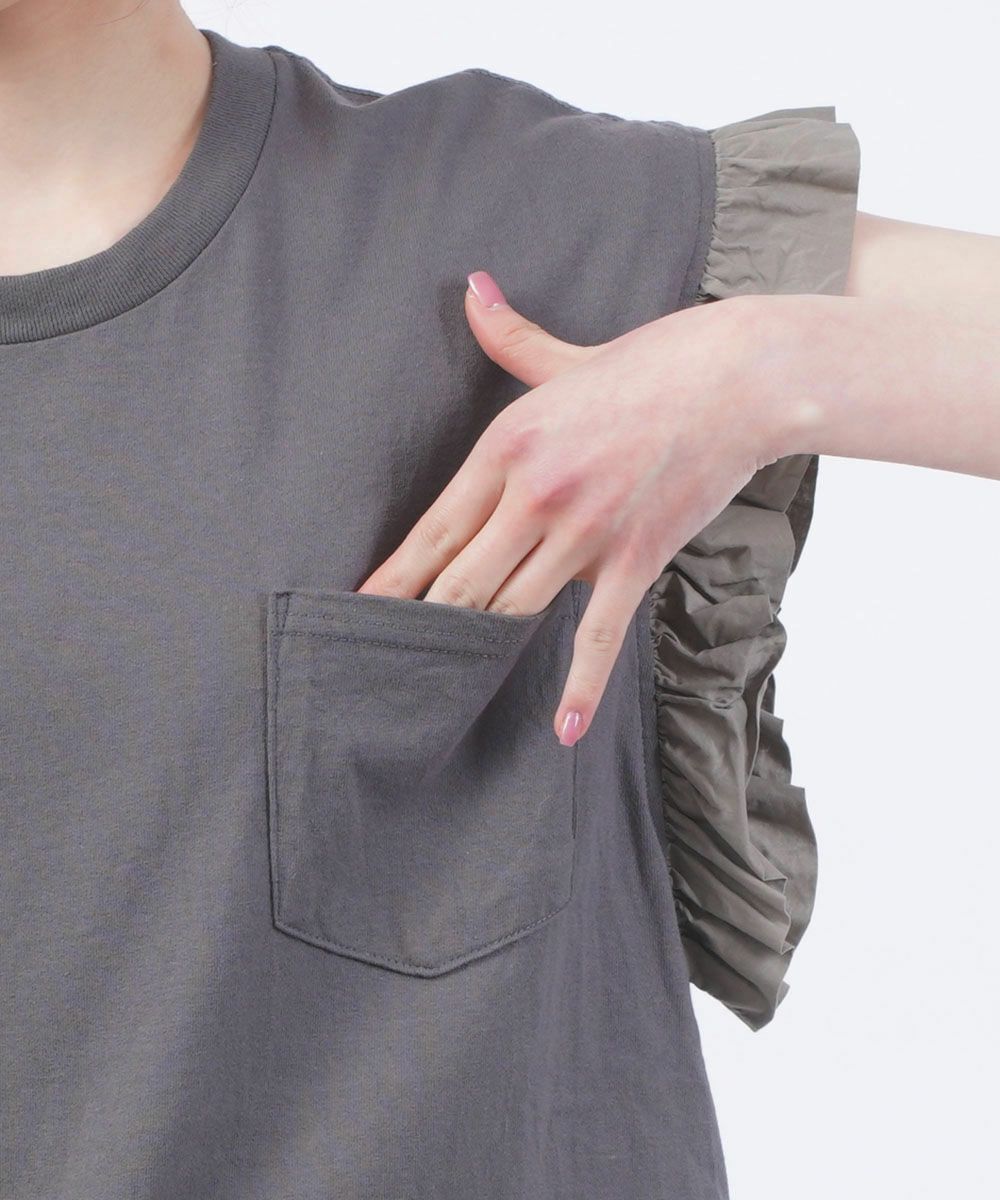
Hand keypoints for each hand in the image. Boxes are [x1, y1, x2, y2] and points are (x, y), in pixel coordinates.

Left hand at [356, 271, 776, 745]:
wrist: (739, 378)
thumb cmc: (652, 363)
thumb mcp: (565, 354)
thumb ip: (507, 335)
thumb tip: (471, 286)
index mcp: (508, 446)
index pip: (433, 529)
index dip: (393, 578)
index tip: (361, 609)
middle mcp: (537, 495)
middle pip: (461, 582)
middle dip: (424, 624)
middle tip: (390, 660)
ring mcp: (586, 533)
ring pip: (514, 609)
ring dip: (480, 647)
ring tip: (445, 686)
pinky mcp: (636, 558)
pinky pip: (600, 634)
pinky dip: (580, 685)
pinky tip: (560, 729)